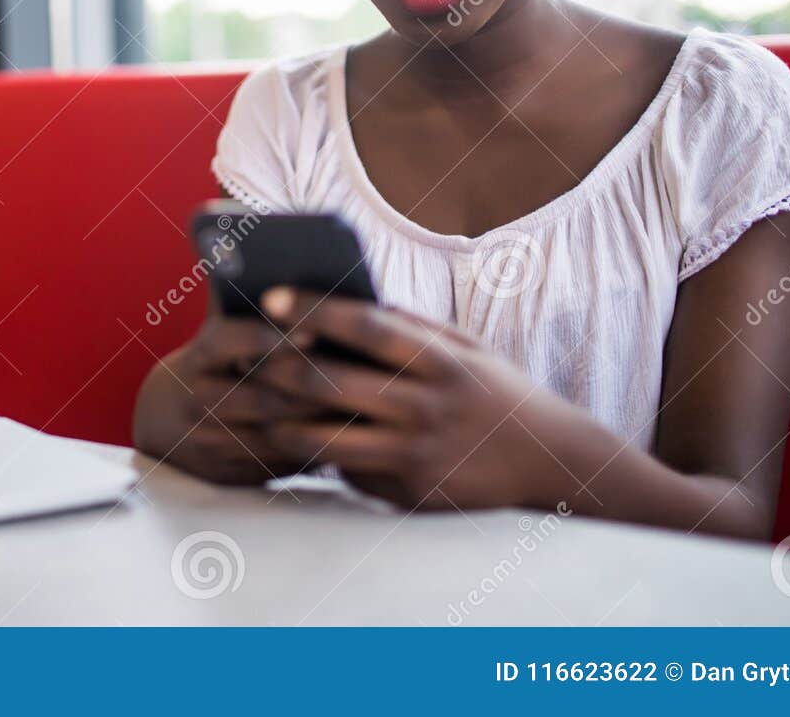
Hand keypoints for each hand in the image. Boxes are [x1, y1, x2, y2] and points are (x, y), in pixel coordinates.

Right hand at [132, 305, 349, 484]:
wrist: (164, 423)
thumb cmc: (210, 364)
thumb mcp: (216, 332)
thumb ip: (242, 306)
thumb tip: (279, 267)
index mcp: (197, 358)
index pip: (229, 341)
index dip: (270, 336)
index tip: (313, 328)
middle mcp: (198, 402)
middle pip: (262, 395)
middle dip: (311, 386)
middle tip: (359, 374)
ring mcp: (211, 443)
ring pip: (275, 435)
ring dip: (320, 421)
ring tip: (362, 404)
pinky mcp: (229, 476)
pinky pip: (280, 465)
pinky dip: (314, 449)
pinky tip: (346, 434)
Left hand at [251, 287, 593, 510]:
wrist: (549, 462)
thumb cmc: (491, 390)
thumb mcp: (463, 347)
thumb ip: (407, 326)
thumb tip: (339, 298)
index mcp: (441, 361)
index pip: (367, 326)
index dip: (315, 309)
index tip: (271, 295)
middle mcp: (427, 407)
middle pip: (333, 384)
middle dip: (278, 368)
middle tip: (241, 355)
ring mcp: (416, 454)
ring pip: (326, 438)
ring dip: (280, 422)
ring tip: (251, 406)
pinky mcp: (408, 494)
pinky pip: (347, 472)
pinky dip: (315, 456)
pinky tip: (286, 441)